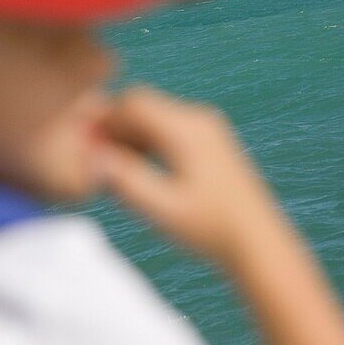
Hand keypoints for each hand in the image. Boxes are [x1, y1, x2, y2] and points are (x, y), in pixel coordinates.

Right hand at [92, 85, 288, 264]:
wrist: (258, 241)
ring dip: (131, 135)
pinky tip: (139, 170)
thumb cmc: (212, 229)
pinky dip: (149, 141)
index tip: (85, 147)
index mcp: (186, 130)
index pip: (133, 103)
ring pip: (156, 115)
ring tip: (113, 169)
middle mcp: (199, 120)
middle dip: (115, 127)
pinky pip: (170, 127)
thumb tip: (92, 159)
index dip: (103, 120)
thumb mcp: (163, 209)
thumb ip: (126, 181)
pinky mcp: (212, 141)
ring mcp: (208, 128)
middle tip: (94, 159)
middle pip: (143, 105)